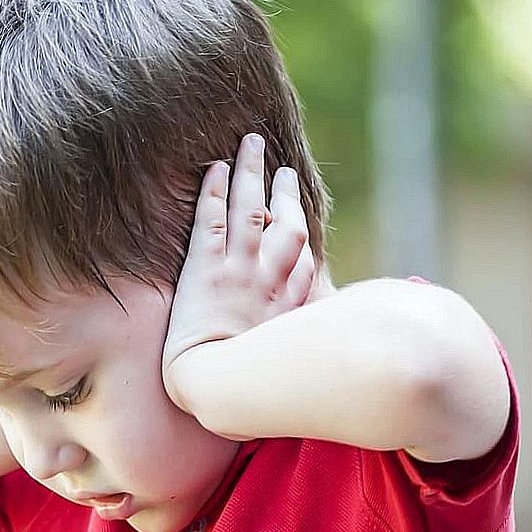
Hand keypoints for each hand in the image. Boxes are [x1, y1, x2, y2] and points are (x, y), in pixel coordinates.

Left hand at [161, 133, 320, 413]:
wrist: (214, 388)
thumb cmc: (252, 383)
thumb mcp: (293, 360)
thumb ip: (307, 339)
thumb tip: (326, 330)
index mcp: (293, 299)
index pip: (302, 253)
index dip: (298, 225)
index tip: (294, 207)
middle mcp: (271, 278)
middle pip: (284, 222)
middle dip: (283, 191)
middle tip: (281, 166)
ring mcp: (239, 271)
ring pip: (250, 210)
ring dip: (251, 173)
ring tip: (251, 143)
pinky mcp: (205, 270)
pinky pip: (211, 222)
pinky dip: (215, 193)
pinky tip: (215, 169)